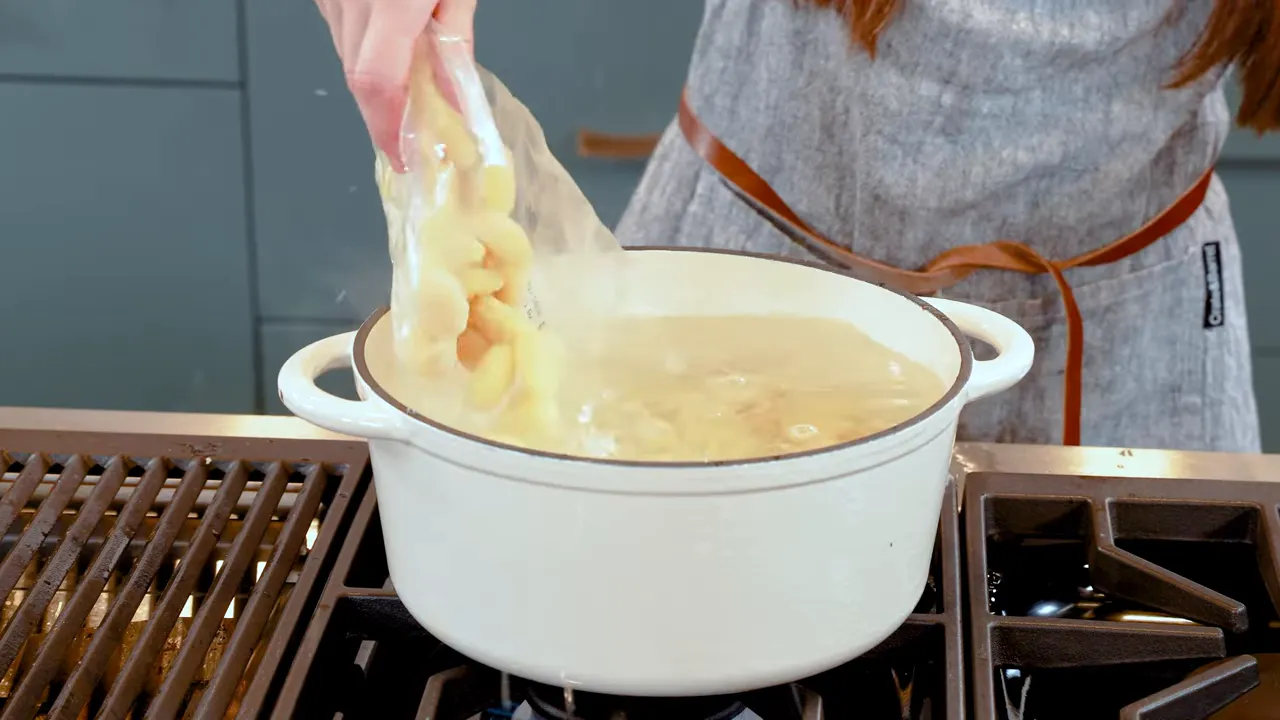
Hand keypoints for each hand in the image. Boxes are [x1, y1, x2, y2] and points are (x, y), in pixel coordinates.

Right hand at [315, 0, 476, 169]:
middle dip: (384, 113)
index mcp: (392, 2)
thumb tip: (452, 98)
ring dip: (374, 79)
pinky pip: (340, 31)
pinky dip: (363, 48)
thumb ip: (454, 40)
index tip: (403, 157)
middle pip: (357, 78)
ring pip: (345, 56)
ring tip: (405, 88)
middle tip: (410, 135)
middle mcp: (351, 1)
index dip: (387, 129)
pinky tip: (388, 44)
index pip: (378, 83)